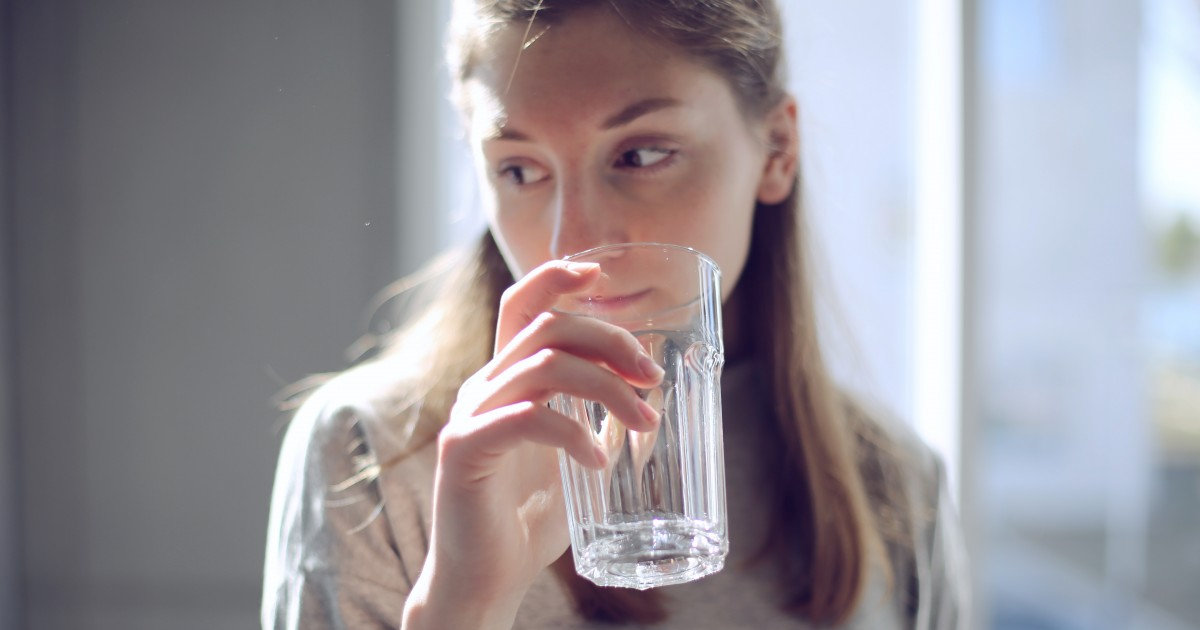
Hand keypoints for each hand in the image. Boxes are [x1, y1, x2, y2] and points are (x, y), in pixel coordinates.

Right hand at [403, 259, 662, 628]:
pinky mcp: (464, 450)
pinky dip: (573, 433)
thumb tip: (640, 398)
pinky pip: (526, 418)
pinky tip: (599, 461)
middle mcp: (482, 388)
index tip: (600, 272)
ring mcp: (470, 416)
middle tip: (652, 376)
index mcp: (504, 382)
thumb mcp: (569, 460)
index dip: (556, 277)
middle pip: (546, 326)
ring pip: (543, 365)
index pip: (522, 306)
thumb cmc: (524, 524)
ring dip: (606, 386)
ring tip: (644, 420)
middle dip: (609, 339)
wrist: (483, 581)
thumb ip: (592, 424)